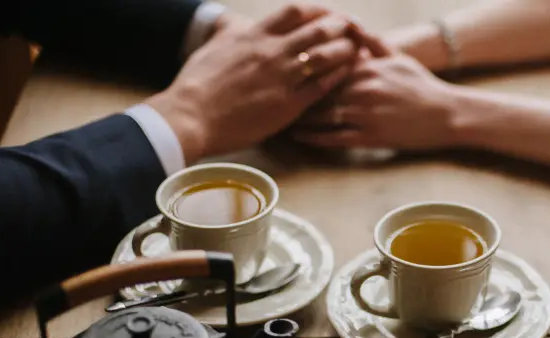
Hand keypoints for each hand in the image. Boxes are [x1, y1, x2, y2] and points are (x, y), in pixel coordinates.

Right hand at [147, 4, 359, 162]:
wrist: (192, 115)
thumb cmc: (198, 84)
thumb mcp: (213, 47)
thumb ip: (230, 33)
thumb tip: (234, 24)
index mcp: (255, 35)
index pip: (296, 11)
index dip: (318, 10)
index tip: (330, 14)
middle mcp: (272, 51)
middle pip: (318, 29)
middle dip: (340, 26)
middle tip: (355, 29)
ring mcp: (282, 77)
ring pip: (325, 55)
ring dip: (345, 50)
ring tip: (357, 50)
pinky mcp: (288, 104)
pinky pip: (321, 86)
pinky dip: (338, 77)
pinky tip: (348, 75)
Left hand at [292, 30, 461, 149]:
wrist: (447, 115)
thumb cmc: (422, 86)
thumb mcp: (399, 58)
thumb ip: (372, 44)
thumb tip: (352, 26)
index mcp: (366, 68)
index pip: (325, 64)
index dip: (302, 67)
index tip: (283, 69)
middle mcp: (362, 89)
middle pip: (317, 89)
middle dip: (293, 92)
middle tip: (270, 94)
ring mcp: (365, 114)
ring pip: (322, 114)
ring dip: (298, 116)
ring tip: (279, 116)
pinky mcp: (370, 137)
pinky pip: (334, 138)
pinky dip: (314, 137)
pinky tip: (300, 136)